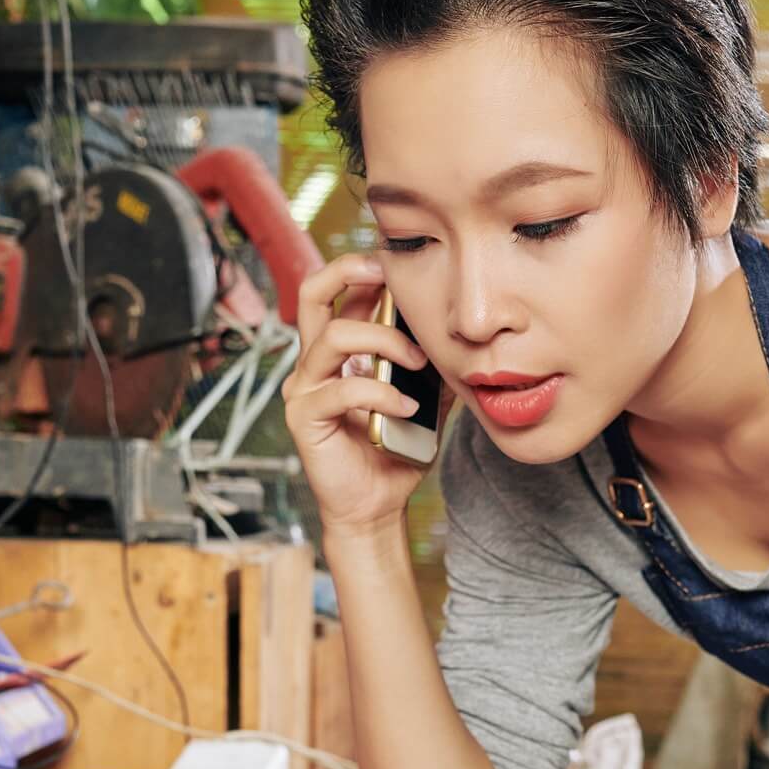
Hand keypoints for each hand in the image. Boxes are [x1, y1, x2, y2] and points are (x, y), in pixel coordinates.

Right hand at [281, 253, 442, 538]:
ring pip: (334, 336)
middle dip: (349, 271)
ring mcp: (304, 388)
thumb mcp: (425, 398)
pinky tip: (407, 408)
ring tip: (418, 362)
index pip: (339, 292)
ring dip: (384, 340)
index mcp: (338, 351)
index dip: (365, 269)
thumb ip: (433, 366)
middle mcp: (314, 362)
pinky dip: (381, 394)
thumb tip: (464, 336)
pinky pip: (342, 389)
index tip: (402, 265)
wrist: (377, 503)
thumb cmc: (396, 449)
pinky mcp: (304, 417)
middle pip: (311, 293)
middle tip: (388, 273)